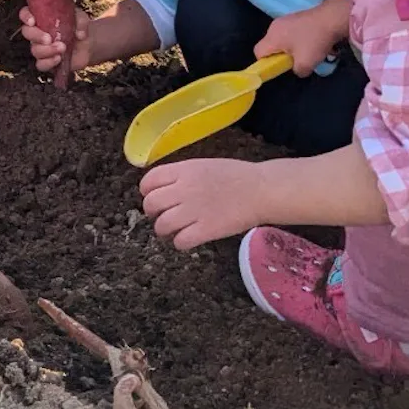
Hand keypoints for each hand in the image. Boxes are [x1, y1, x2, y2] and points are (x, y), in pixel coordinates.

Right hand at [19, 5, 91, 72]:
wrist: (86, 45)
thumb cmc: (78, 27)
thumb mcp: (82, 19)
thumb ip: (81, 22)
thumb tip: (79, 33)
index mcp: (41, 18)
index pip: (25, 14)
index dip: (25, 17)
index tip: (32, 21)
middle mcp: (37, 32)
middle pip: (27, 32)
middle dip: (36, 36)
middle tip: (49, 39)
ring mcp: (40, 48)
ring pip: (35, 50)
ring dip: (47, 50)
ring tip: (62, 48)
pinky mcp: (46, 61)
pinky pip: (41, 64)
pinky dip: (49, 62)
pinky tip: (59, 59)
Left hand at [140, 159, 267, 249]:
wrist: (261, 190)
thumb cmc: (235, 176)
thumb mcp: (203, 165)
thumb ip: (181, 175)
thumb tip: (163, 187)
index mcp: (183, 171)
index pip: (149, 181)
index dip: (147, 191)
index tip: (153, 197)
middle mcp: (184, 190)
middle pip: (151, 204)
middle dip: (152, 212)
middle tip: (161, 216)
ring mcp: (194, 211)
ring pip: (162, 225)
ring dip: (163, 230)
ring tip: (172, 231)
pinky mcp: (206, 230)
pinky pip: (180, 241)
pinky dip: (180, 243)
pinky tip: (187, 239)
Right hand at [255, 0, 351, 75]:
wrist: (333, 18)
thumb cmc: (314, 41)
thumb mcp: (306, 64)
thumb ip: (297, 71)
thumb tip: (298, 69)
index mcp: (272, 37)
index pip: (258, 52)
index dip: (266, 63)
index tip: (281, 66)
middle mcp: (274, 26)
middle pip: (270, 45)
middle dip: (281, 55)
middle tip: (296, 60)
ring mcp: (286, 19)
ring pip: (282, 38)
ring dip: (292, 47)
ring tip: (308, 50)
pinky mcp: (297, 15)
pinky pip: (292, 31)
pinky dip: (299, 38)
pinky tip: (313, 40)